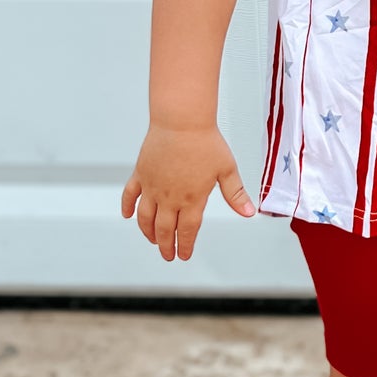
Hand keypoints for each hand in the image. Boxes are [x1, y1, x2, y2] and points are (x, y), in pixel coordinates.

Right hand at [120, 122, 254, 260]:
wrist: (181, 121)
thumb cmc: (205, 142)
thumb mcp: (227, 169)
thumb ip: (235, 194)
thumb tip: (249, 213)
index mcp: (192, 199)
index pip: (188, 231)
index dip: (186, 245)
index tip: (184, 255)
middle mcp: (170, 197)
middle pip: (165, 230)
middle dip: (166, 246)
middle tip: (168, 256)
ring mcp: (153, 186)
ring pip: (146, 218)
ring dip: (148, 232)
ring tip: (153, 240)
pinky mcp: (141, 174)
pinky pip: (130, 195)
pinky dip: (127, 207)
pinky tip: (128, 216)